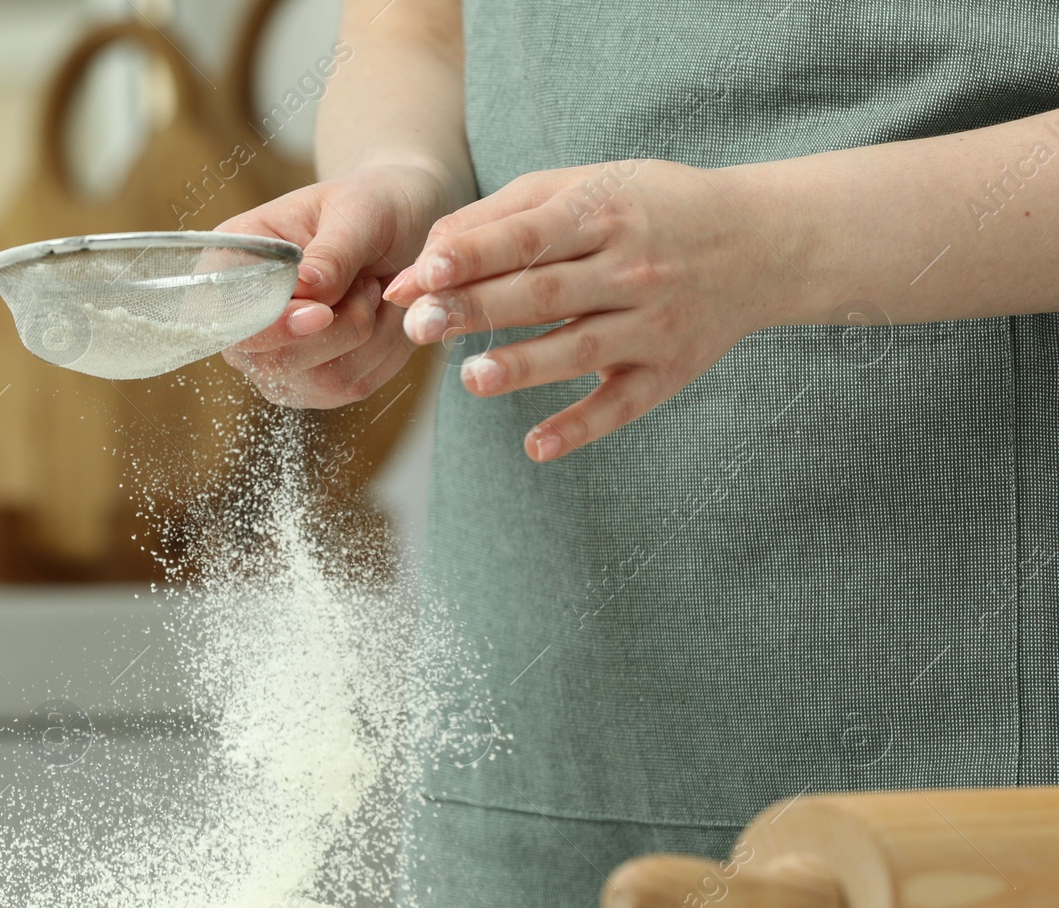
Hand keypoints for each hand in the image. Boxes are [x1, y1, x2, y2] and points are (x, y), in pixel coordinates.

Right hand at [217, 164, 457, 407]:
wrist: (397, 225)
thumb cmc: (368, 207)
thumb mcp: (358, 211)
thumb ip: (332, 252)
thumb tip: (306, 287)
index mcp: (231, 263)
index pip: (228, 317)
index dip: (274, 325)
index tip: (322, 312)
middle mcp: (243, 321)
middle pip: (273, 362)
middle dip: (339, 330)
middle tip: (369, 284)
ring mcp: (273, 359)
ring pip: (321, 381)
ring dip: (368, 339)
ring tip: (375, 291)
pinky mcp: (311, 383)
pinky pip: (351, 387)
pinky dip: (383, 354)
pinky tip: (384, 317)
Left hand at [384, 160, 792, 460]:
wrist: (761, 242)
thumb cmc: (647, 209)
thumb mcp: (584, 188)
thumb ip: (501, 217)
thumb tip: (425, 261)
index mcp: (605, 214)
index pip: (529, 237)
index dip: (475, 256)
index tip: (424, 273)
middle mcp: (632, 270)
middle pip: (544, 294)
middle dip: (477, 310)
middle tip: (419, 327)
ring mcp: (653, 325)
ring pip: (579, 350)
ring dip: (523, 366)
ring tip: (471, 377)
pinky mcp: (668, 372)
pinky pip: (621, 405)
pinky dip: (579, 427)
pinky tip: (535, 446)